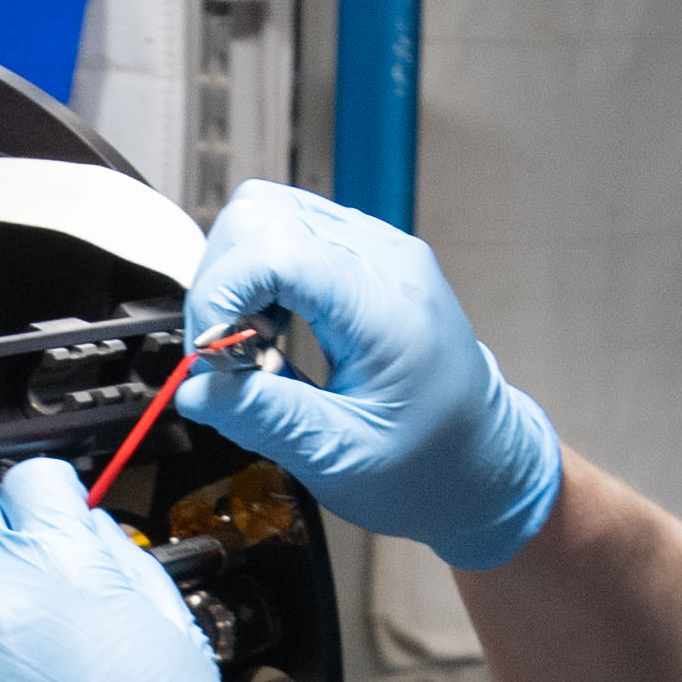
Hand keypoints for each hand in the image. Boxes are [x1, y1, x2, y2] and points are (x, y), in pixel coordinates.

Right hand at [173, 180, 561, 573]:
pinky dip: (263, 278)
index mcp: (384, 307)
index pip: (273, 251)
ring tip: (257, 346)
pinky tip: (275, 331)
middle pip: (259, 215)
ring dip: (239, 277)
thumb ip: (264, 417)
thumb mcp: (341, 457)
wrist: (484, 465)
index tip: (214, 356)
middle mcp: (385, 260)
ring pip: (268, 214)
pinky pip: (291, 233)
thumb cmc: (432, 467)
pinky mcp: (368, 258)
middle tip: (232, 355)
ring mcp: (379, 251)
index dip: (221, 297)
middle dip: (222, 283)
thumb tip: (196, 389)